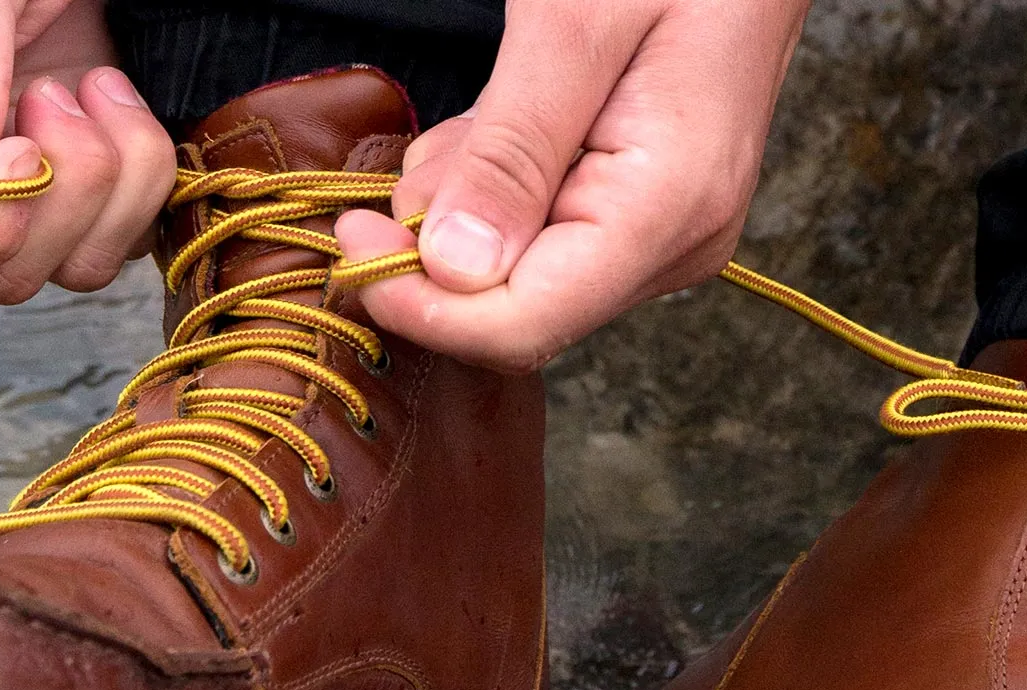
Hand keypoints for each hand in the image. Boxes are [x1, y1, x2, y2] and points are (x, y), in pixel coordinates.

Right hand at [0, 0, 178, 302]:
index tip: (14, 151)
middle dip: (53, 198)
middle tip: (57, 91)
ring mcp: (24, 178)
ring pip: (70, 268)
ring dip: (108, 183)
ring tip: (93, 83)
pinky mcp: (93, 176)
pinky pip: (129, 237)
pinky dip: (146, 179)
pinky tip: (121, 97)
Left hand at [335, 0, 809, 371]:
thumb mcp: (575, 23)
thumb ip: (511, 150)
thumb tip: (451, 268)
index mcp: (669, 207)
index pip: (523, 323)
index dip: (420, 301)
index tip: (350, 237)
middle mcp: (676, 245)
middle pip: (520, 311)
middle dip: (440, 251)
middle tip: (413, 158)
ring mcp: (666, 237)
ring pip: (525, 275)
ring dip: (468, 209)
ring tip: (485, 112)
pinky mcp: (647, 218)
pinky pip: (548, 236)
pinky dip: (499, 190)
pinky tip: (508, 122)